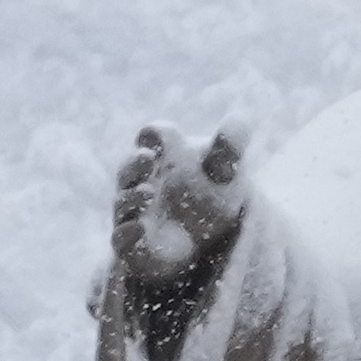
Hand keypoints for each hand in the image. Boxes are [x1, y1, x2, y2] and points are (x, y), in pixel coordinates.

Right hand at [107, 122, 251, 324]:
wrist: (208, 236)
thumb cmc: (210, 190)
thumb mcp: (225, 170)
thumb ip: (230, 146)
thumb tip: (239, 116)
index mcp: (162, 154)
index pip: (152, 135)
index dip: (154, 134)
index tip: (159, 137)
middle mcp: (141, 180)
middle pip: (128, 167)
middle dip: (134, 162)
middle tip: (148, 157)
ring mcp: (135, 212)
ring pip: (122, 202)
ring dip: (131, 197)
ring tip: (148, 193)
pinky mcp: (134, 244)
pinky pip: (121, 238)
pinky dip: (127, 233)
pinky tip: (139, 228)